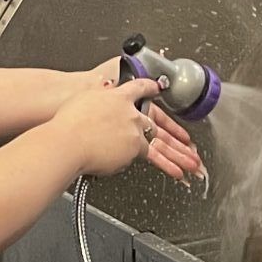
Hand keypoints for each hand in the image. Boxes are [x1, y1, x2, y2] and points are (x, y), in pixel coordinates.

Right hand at [55, 75, 206, 185]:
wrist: (67, 140)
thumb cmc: (66, 124)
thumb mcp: (83, 100)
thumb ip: (96, 95)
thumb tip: (100, 87)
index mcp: (117, 97)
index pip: (139, 89)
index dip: (151, 88)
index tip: (159, 88)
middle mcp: (131, 113)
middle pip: (159, 124)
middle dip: (176, 136)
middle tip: (190, 145)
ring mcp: (134, 131)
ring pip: (162, 143)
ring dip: (180, 155)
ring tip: (194, 165)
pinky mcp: (133, 149)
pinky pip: (155, 159)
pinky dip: (169, 167)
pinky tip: (179, 173)